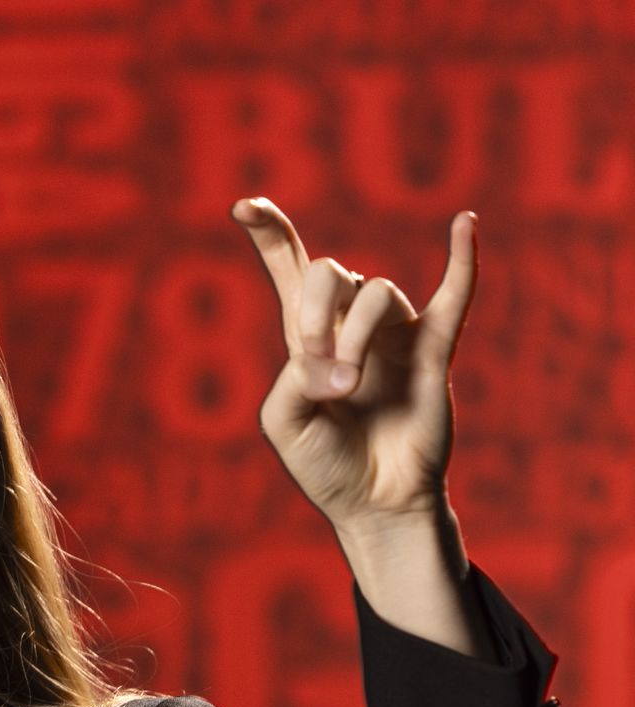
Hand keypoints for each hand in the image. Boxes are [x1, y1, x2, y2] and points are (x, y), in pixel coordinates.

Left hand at [231, 197, 479, 532]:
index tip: (243, 204)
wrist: (373, 502)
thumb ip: (294, 382)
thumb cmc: (324, 463)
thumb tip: (339, 363)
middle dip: (314, 311)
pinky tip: (463, 222)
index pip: (290, 268)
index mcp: (305, 335)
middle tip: (317, 366)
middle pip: (330, 272)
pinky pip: (454, 295)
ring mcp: (393, 333)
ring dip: (354, 336)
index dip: (269, 233)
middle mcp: (349, 324)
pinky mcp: (433, 349)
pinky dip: (462, 259)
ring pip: (375, 293)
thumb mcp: (283, 424)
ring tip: (348, 386)